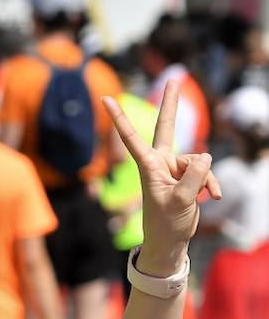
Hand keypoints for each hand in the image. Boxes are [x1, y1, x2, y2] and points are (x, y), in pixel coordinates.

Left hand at [103, 82, 219, 269]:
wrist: (171, 241)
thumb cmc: (167, 223)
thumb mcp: (181, 201)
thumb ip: (194, 176)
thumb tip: (205, 156)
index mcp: (148, 167)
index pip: (131, 138)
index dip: (119, 118)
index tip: (106, 98)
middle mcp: (160, 163)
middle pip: (167, 128)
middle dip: (172, 104)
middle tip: (174, 77)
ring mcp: (175, 168)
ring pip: (199, 160)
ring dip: (205, 179)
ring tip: (202, 197)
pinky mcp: (188, 176)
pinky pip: (206, 171)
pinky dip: (211, 184)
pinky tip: (213, 197)